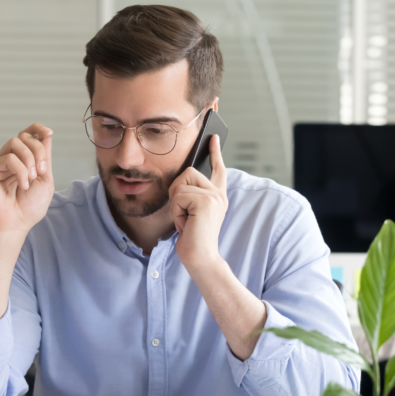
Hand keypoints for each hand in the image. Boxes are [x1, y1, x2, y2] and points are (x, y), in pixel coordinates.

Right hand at [0, 123, 53, 237]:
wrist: (13, 226)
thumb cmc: (28, 208)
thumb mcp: (45, 180)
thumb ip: (45, 158)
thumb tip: (46, 135)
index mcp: (24, 161)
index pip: (28, 136)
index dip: (38, 129)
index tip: (49, 133)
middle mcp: (11, 160)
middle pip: (24, 137)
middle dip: (38, 150)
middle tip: (41, 171)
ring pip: (16, 142)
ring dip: (30, 159)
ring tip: (32, 179)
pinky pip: (8, 157)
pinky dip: (20, 170)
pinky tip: (22, 185)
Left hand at [169, 135, 228, 270]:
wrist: (200, 258)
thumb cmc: (193, 239)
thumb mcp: (191, 213)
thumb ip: (191, 196)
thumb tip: (181, 179)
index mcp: (217, 196)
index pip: (217, 169)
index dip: (215, 152)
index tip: (212, 137)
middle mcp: (218, 194)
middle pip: (188, 173)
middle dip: (177, 193)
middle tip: (183, 214)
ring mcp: (214, 196)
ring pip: (181, 184)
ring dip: (176, 204)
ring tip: (186, 221)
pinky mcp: (206, 201)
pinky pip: (178, 196)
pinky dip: (177, 212)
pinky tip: (186, 225)